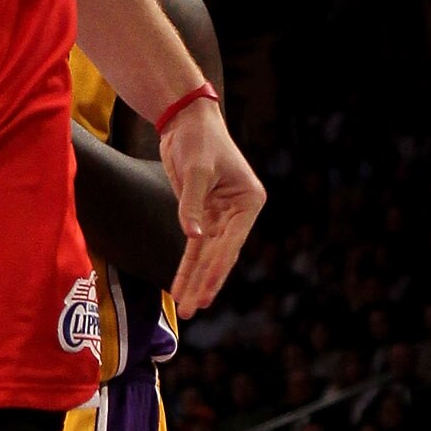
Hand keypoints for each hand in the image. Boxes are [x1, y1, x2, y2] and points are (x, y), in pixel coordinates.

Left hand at [162, 98, 266, 316]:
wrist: (186, 121)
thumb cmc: (199, 139)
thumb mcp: (197, 171)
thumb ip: (193, 204)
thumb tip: (193, 236)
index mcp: (249, 202)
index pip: (230, 243)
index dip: (214, 269)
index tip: (203, 293)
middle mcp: (239, 213)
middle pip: (221, 254)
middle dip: (204, 282)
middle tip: (193, 309)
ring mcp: (222, 216)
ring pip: (208, 255)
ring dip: (195, 279)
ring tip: (187, 306)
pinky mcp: (204, 214)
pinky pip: (196, 246)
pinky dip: (188, 264)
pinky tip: (182, 284)